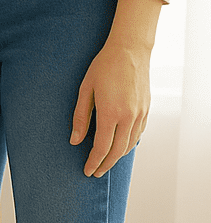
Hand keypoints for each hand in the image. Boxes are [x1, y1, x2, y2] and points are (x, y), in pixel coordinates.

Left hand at [70, 42, 149, 176]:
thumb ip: (80, 118)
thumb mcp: (85, 91)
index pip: (102, 148)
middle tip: (95, 173)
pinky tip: (119, 146)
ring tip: (105, 162)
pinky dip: (128, 144)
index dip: (94, 162)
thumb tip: (75, 141)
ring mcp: (140, 113)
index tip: (87, 171)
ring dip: (117, 156)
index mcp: (111, 113)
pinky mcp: (146, 109)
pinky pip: (138, 134)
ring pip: (130, 144)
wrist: (130, 50)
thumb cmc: (104, 67)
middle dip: (105, 165)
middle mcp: (129, 116)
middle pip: (117, 151)